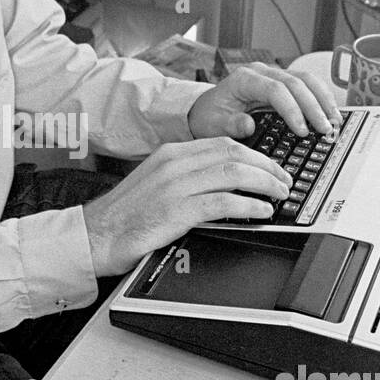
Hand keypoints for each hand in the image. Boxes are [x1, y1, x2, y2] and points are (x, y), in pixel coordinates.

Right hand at [82, 137, 291, 277]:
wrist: (95, 235)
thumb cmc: (124, 216)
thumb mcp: (155, 184)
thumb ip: (185, 177)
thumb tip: (221, 181)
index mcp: (170, 153)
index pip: (223, 143)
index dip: (255, 154)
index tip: (271, 166)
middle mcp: (174, 163)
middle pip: (234, 154)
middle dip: (267, 166)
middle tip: (284, 180)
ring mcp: (175, 186)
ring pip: (234, 173)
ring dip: (265, 184)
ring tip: (280, 195)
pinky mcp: (177, 211)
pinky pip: (224, 202)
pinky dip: (250, 205)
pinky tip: (262, 212)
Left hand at [187, 64, 341, 142]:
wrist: (206, 110)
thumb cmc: (210, 117)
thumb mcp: (213, 125)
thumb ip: (230, 125)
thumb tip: (249, 125)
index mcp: (244, 79)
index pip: (275, 89)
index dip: (292, 109)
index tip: (301, 131)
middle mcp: (260, 72)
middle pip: (295, 82)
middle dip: (314, 106)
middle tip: (326, 129)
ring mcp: (272, 75)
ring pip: (305, 79)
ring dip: (322, 99)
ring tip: (334, 120)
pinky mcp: (281, 82)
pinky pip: (306, 85)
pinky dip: (319, 97)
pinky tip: (329, 112)